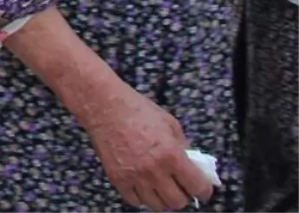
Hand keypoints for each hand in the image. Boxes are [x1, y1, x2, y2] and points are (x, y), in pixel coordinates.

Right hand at [84, 87, 213, 211]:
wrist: (104, 105)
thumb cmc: (137, 109)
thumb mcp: (169, 123)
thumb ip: (183, 147)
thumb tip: (192, 165)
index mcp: (171, 155)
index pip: (197, 187)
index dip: (204, 190)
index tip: (202, 190)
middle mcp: (154, 170)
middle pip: (178, 202)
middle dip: (183, 195)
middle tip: (180, 186)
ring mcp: (134, 176)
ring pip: (157, 205)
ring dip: (162, 197)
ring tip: (161, 186)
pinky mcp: (117, 178)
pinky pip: (135, 201)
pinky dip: (142, 196)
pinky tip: (143, 185)